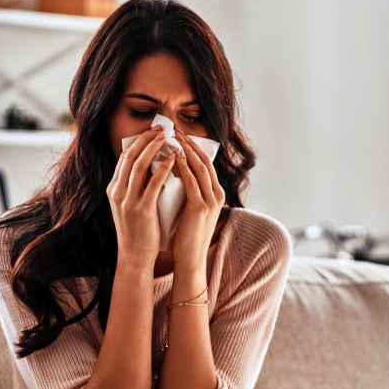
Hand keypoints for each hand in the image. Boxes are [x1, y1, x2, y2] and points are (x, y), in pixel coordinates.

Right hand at [106, 125, 175, 267]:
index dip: (138, 142)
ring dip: (154, 148)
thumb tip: (151, 167)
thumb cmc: (137, 231)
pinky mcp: (141, 210)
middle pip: (130, 156)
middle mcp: (117, 192)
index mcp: (113, 189)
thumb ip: (136, 187)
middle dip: (146, 139)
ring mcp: (127, 200)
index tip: (152, 132)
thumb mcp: (130, 205)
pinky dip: (163, 168)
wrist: (134, 256)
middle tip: (161, 129)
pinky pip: (152, 184)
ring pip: (139, 166)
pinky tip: (173, 159)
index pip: (124, 158)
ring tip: (168, 138)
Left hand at [170, 128, 224, 270]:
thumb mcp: (191, 210)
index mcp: (216, 195)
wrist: (190, 259)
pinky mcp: (200, 208)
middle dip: (189, 143)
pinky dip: (182, 166)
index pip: (206, 164)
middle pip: (205, 161)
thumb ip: (189, 193)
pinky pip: (191, 181)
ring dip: (185, 150)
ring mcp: (211, 201)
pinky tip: (172, 156)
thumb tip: (174, 175)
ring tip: (172, 137)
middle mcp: (217, 195)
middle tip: (175, 129)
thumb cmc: (185, 236)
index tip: (179, 135)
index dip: (193, 148)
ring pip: (199, 167)